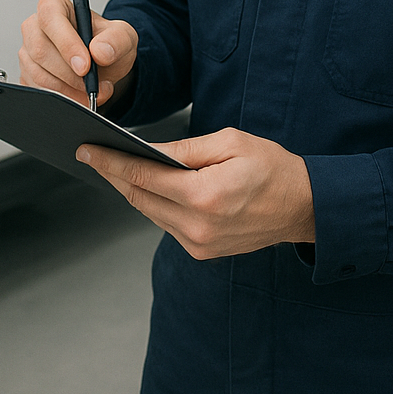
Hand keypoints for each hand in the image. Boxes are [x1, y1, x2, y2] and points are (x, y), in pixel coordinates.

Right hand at [19, 0, 137, 107]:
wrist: (103, 65)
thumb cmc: (105, 43)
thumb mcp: (123, 36)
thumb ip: (116, 40)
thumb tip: (99, 51)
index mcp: (55, 7)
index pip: (50, 18)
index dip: (66, 43)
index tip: (85, 66)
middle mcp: (35, 26)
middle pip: (40, 51)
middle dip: (71, 75)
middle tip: (94, 84)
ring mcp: (27, 52)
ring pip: (39, 75)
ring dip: (69, 90)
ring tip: (91, 90)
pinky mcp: (26, 75)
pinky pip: (38, 90)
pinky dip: (62, 98)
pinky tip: (78, 94)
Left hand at [77, 128, 315, 258]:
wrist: (305, 207)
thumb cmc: (272, 168)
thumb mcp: (230, 143)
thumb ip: (185, 149)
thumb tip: (147, 150)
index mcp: (204, 196)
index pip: (143, 176)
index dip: (110, 162)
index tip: (87, 150)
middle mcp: (197, 226)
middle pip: (139, 197)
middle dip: (113, 174)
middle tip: (92, 153)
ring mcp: (199, 243)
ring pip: (149, 212)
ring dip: (131, 189)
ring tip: (113, 166)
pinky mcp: (202, 250)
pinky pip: (166, 223)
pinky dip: (153, 204)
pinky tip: (145, 186)